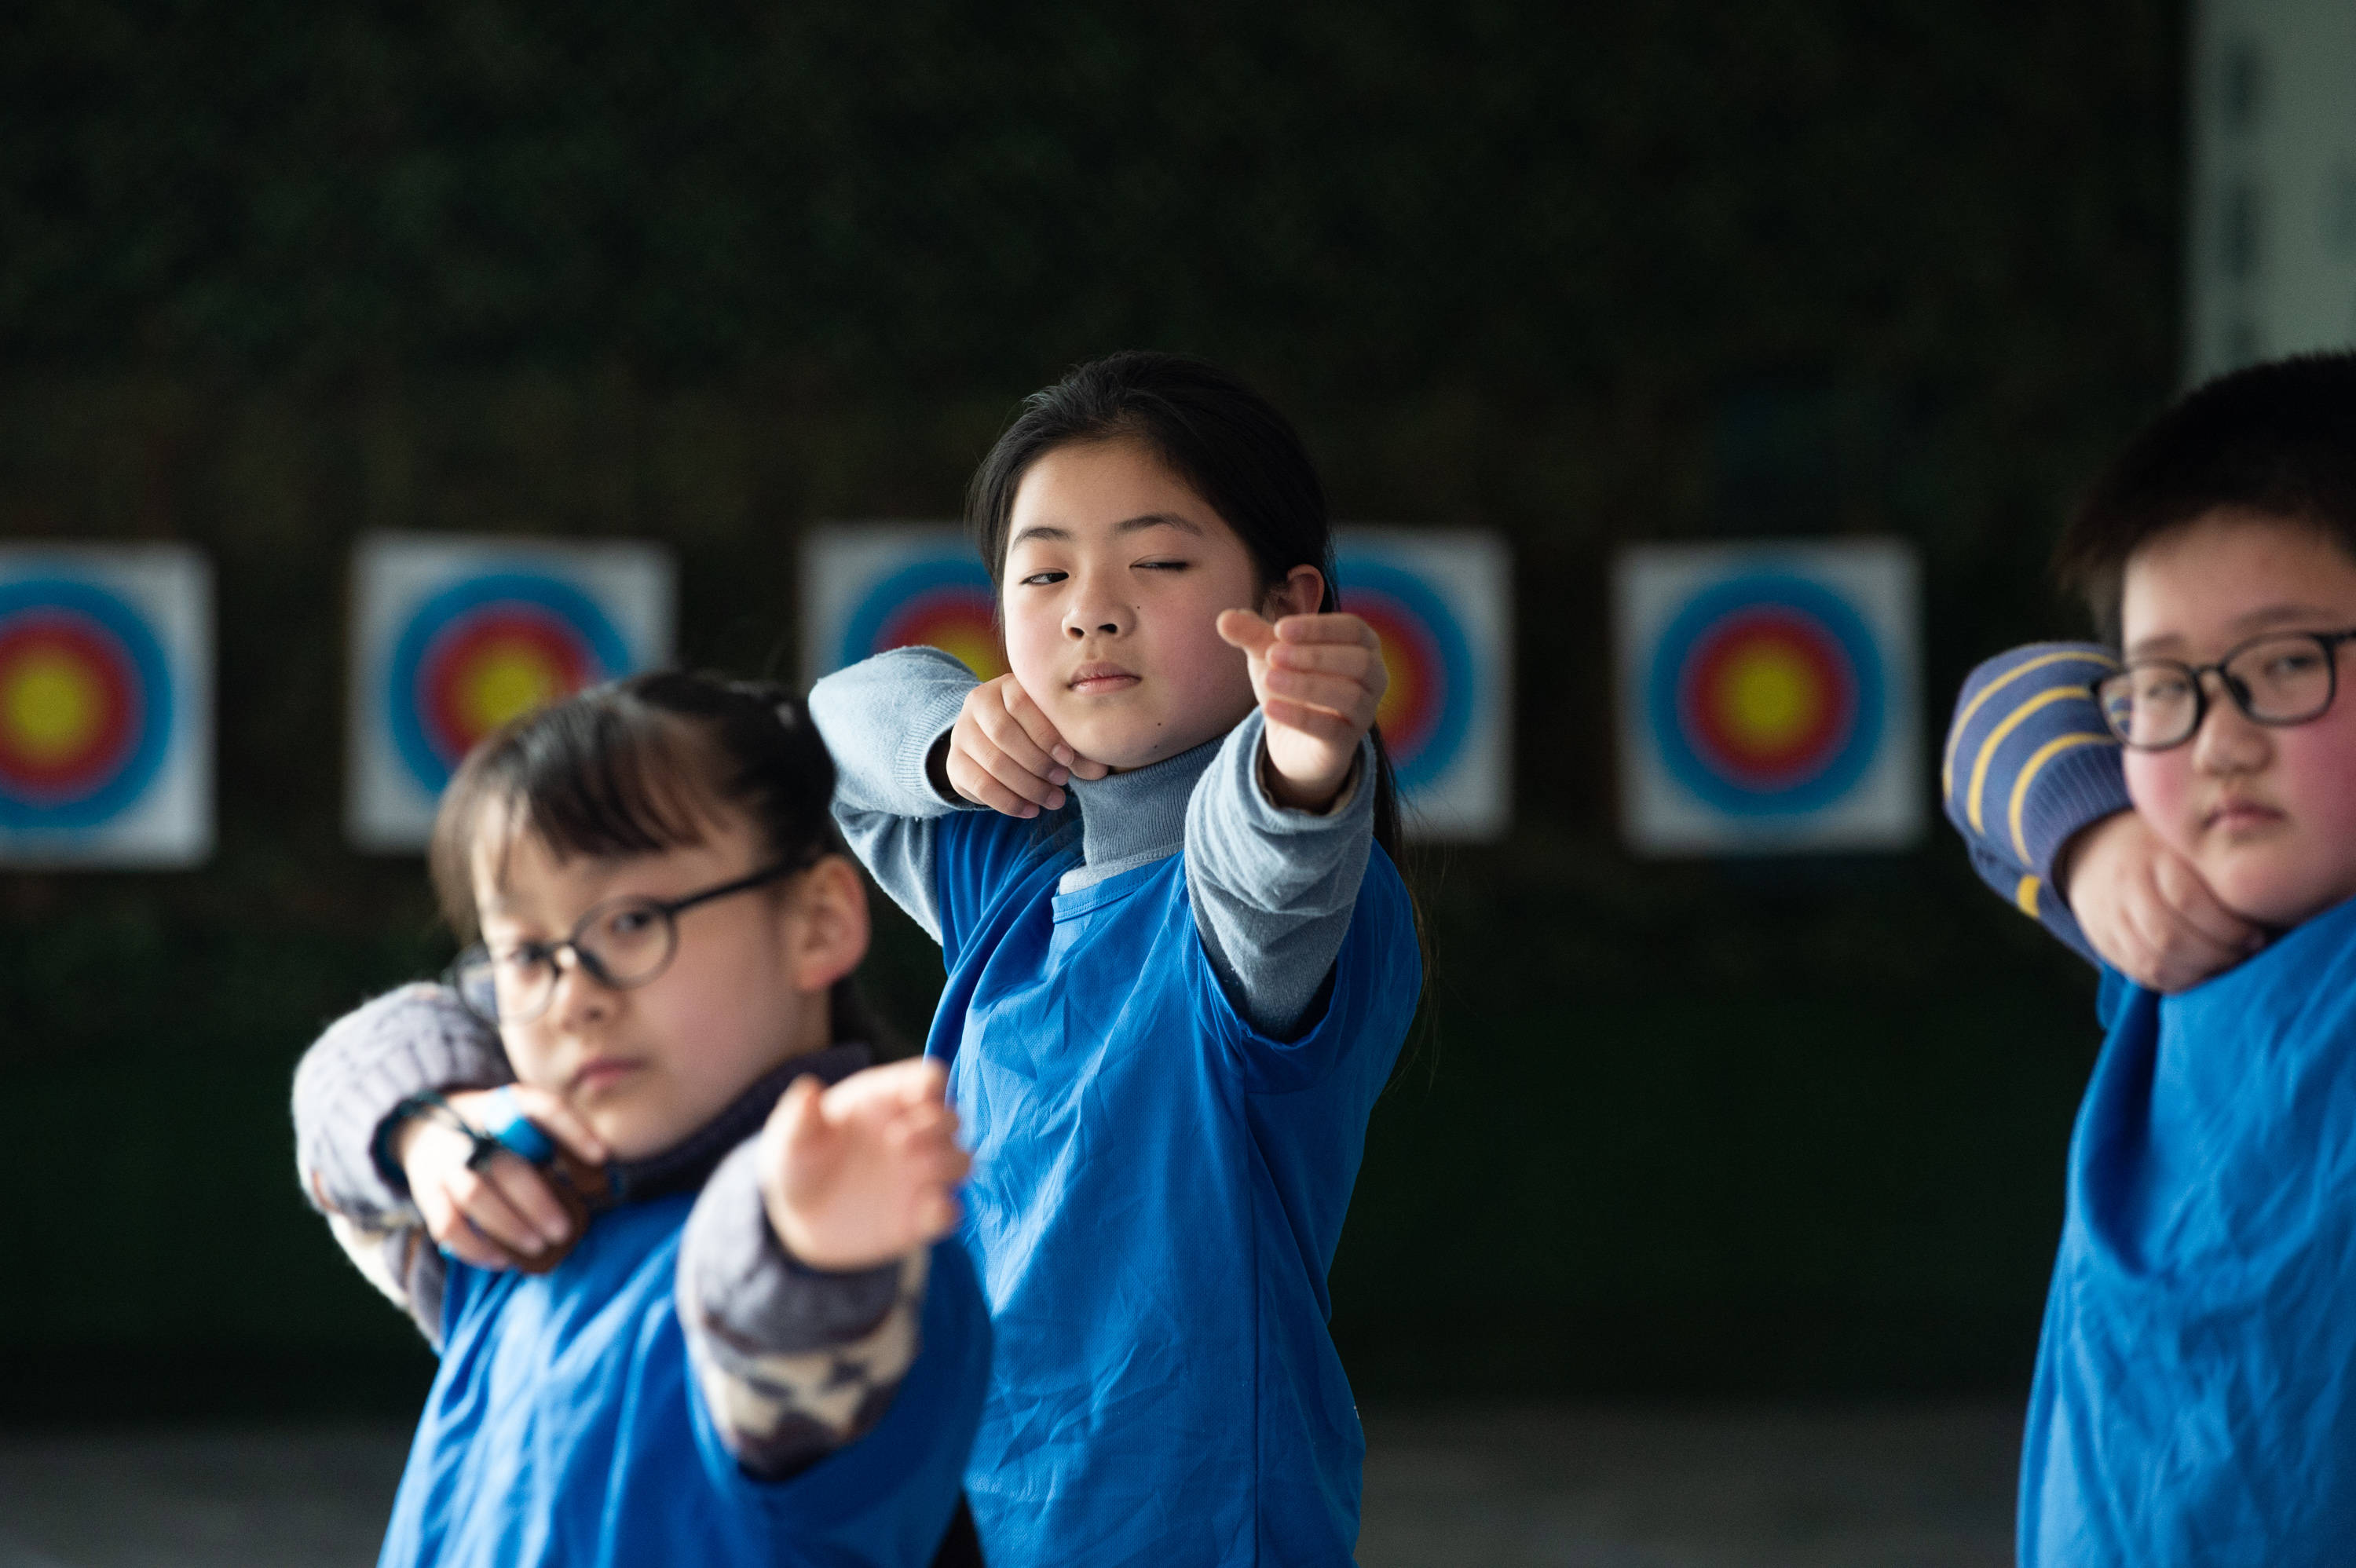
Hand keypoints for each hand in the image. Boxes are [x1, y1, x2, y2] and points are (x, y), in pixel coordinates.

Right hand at [394, 1085, 606, 1268]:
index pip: (543, 1108)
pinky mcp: (427, 1191)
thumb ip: (556, 1134)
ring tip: (539, 1246)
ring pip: (475, 1196)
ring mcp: (446, 1161)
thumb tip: (600, 1166)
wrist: (427, 1129)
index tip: (602, 1157)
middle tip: (564, 1230)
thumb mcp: (522, 1115)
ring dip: (510, 1226)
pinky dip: (475, 1247)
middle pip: (506, 1167)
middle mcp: (472, 1129)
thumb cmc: (495, 1131)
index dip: (573, 1130)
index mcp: (505, 1104)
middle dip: (538, 1202)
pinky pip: (447, 1224)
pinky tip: (503, 1260)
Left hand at [758, 1058, 970, 1272]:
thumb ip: (800, 1115)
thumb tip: (808, 1089)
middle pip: (952, 1119)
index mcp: (889, 1100)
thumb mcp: (790, 1136)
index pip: (930, 1079)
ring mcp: (920, 1176)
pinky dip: (946, 1211)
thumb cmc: (798, 1158)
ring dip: (949, 1163)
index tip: (916, 1097)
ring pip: (961, 1162)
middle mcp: (914, 1134)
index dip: (932, 1084)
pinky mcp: (919, 1217)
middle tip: (899, 1142)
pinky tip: (924, 1212)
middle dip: (938, 1126)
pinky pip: (950, 1212)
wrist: (797, 1213)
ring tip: (914, 1170)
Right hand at [941, 675, 1108, 817]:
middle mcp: (978, 702)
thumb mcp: (1058, 731)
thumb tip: (1098, 769)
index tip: (1068, 758)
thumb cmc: (1039, 731)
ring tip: (1054, 800)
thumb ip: (1078, 746)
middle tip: (1063, 782)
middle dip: (1037, 763)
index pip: (1022, 702)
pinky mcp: (955, 762)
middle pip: (1003, 733)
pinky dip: (1009, 802)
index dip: (1046, 733)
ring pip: (992, 762)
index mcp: (1007, 685)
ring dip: (1027, 787)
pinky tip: (1030, 810)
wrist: (995, 741)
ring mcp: (963, 732)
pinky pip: (979, 785)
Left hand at [1216, 610, 1387, 809]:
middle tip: (1273, 654)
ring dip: (1307, 684)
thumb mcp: (1269, 656)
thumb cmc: (1291, 684)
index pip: (1353, 629)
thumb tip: (1224, 617)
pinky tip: (1269, 707)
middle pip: (1359, 661)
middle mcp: (1374, 678)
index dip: (1319, 627)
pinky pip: (1331, 730)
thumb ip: (1251, 635)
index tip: (1280, 629)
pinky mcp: (1346, 744)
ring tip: (1269, 678)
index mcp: (1362, 646)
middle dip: (1315, 656)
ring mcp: (1364, 713)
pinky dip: (1299, 717)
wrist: (1292, 741)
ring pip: (1349, 696)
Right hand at [2059, 810, 2263, 990]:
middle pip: (2171, 937)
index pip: (2188, 901)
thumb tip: (2273, 898)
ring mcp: (2110, 918)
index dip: (2228, 928)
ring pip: (2155, 961)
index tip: (2257, 936)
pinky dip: (2177, 981)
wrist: (2096, 853)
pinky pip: (2143, 973)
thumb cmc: (2166, 848)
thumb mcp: (2189, 839)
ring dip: (2199, 972)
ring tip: (2226, 966)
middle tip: (2245, 956)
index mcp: (2151, 856)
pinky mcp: (2105, 943)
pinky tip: (2200, 974)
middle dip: (2218, 956)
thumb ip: (2220, 859)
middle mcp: (2125, 888)